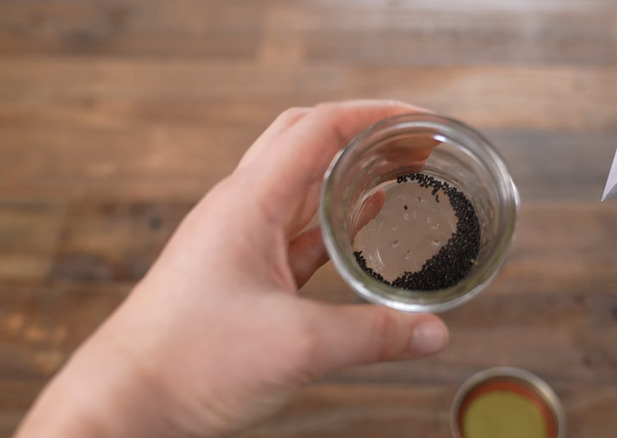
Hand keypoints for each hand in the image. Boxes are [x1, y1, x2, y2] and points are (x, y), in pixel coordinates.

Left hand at [14, 101, 449, 437]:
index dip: (372, 114)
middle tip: (411, 143)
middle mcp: (242, 210)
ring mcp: (240, 240)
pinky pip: (298, 232)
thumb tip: (435, 333)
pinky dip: (334, 222)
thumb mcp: (296, 346)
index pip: (317, 129)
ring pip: (302, 188)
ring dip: (349, 176)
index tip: (419, 120)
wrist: (127, 404)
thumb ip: (373, 335)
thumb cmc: (189, 364)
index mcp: (248, 202)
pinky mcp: (244, 272)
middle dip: (362, 135)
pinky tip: (363, 229)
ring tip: (398, 176)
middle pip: (307, 144)